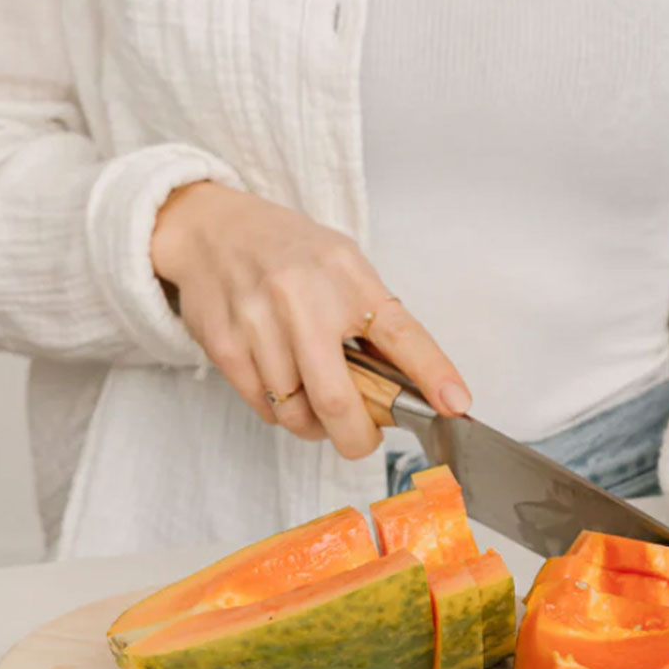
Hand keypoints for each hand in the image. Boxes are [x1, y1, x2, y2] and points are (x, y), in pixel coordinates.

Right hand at [150, 182, 470, 458]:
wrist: (213, 229)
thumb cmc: (288, 250)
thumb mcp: (343, 265)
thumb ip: (374, 316)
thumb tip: (412, 381)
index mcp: (346, 276)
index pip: (401, 332)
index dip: (433, 372)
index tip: (456, 403)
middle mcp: (302, 299)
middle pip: (337, 399)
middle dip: (357, 437)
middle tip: (363, 438)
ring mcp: (258, 323)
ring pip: (295, 412)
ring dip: (313, 425)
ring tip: (316, 405)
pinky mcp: (224, 344)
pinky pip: (263, 406)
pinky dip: (280, 412)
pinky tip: (284, 388)